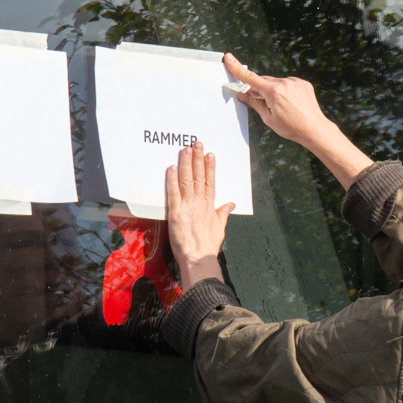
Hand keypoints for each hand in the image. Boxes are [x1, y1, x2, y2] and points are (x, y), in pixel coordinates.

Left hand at [164, 141, 234, 289]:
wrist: (199, 258)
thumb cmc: (208, 246)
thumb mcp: (220, 228)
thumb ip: (223, 213)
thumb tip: (231, 204)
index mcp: (210, 206)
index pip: (210, 182)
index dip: (209, 167)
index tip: (210, 154)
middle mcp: (200, 203)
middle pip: (198, 177)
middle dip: (197, 159)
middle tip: (197, 144)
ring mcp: (188, 207)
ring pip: (187, 180)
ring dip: (186, 164)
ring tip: (185, 149)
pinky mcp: (175, 213)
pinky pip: (173, 193)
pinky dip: (172, 180)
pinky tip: (171, 168)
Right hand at [223, 53, 374, 187]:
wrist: (314, 129)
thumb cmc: (292, 127)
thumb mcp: (268, 118)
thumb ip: (254, 103)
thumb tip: (243, 94)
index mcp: (273, 92)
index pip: (251, 79)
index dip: (237, 69)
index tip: (229, 58)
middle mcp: (285, 83)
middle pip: (264, 81)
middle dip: (260, 89)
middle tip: (263, 103)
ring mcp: (295, 82)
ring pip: (276, 82)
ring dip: (273, 90)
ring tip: (282, 107)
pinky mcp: (303, 83)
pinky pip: (288, 83)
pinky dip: (285, 90)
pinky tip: (290, 103)